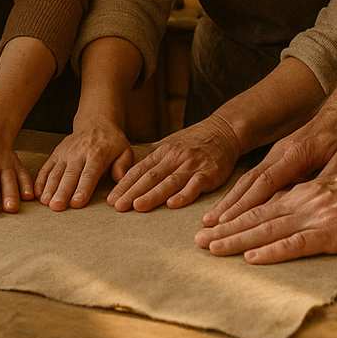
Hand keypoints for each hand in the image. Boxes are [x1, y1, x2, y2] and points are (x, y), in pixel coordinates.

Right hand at [36, 119, 133, 210]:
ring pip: (55, 172)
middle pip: (69, 175)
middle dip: (62, 192)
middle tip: (57, 206)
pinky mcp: (56, 154)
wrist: (96, 122)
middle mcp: (78, 153)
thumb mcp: (124, 150)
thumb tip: (119, 180)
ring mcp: (65, 153)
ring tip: (46, 203)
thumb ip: (123, 166)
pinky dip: (41, 181)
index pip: (89, 174)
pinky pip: (47, 168)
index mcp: (97, 154)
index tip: (76, 203)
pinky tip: (38, 194)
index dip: (82, 189)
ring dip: (50, 188)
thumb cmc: (112, 142)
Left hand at [108, 115, 239, 212]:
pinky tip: (173, 204)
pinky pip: (195, 186)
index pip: (139, 171)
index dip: (124, 185)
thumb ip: (155, 162)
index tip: (111, 199)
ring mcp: (192, 166)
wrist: (224, 131)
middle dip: (132, 193)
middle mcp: (175, 158)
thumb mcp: (172, 146)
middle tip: (117, 206)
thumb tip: (131, 177)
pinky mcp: (209, 174)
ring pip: (169, 182)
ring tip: (137, 206)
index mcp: (163, 152)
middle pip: (150, 178)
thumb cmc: (195, 142)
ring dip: (153, 195)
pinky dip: (184, 195)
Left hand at [193, 163, 336, 263]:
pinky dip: (271, 250)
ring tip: (213, 249)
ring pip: (267, 229)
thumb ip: (308, 202)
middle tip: (198, 243)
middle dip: (225, 231)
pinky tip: (253, 256)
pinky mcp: (330, 233)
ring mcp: (314, 217)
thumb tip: (286, 213)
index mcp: (301, 194)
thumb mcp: (330, 192)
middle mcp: (301, 203)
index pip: (260, 207)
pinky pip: (295, 243)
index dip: (233, 218)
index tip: (211, 228)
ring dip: (237, 240)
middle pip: (255, 218)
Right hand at [201, 103, 336, 228]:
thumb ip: (328, 181)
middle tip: (207, 225)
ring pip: (246, 180)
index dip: (246, 203)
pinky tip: (230, 208)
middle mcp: (279, 154)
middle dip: (227, 206)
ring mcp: (275, 155)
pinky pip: (253, 178)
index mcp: (294, 154)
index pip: (265, 182)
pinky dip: (238, 194)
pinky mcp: (276, 157)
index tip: (228, 221)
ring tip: (211, 220)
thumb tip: (313, 204)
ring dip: (229, 201)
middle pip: (247, 182)